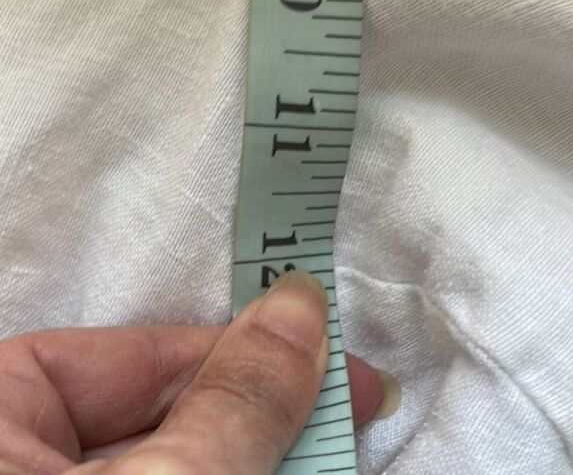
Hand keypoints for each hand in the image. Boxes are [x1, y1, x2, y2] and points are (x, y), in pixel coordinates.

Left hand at [0, 272, 386, 473]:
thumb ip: (231, 403)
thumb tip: (299, 309)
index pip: (122, 355)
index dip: (225, 347)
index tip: (314, 346)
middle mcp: (19, 462)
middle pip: (160, 412)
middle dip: (257, 406)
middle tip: (344, 407)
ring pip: (177, 459)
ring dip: (259, 450)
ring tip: (333, 448)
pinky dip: (238, 474)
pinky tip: (296, 466)